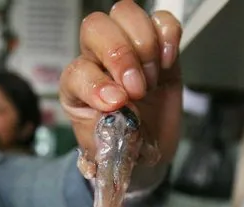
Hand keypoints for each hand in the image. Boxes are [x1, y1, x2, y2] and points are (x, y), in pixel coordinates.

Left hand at [60, 0, 182, 190]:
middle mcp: (97, 61)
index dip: (96, 83)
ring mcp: (128, 50)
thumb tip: (121, 104)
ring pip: (124, 14)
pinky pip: (161, 19)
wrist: (145, 156)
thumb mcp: (107, 149)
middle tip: (137, 89)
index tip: (116, 104)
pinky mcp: (157, 48)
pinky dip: (168, 36)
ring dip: (144, 46)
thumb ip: (109, 128)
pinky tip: (166, 64)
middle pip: (96, 27)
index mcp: (76, 86)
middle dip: (120, 55)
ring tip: (151, 81)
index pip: (77, 68)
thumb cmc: (121, 150)